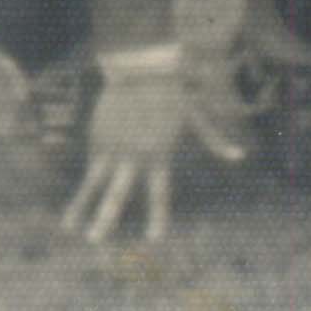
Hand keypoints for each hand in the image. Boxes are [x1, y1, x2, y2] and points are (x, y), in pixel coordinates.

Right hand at [63, 59, 243, 245]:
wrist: (144, 68)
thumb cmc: (175, 92)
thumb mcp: (197, 117)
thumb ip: (214, 141)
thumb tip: (239, 157)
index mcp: (159, 155)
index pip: (159, 192)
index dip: (157, 216)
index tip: (154, 239)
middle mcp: (134, 157)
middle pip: (118, 193)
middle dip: (106, 219)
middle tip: (95, 242)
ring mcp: (113, 149)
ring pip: (94, 185)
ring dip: (83, 209)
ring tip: (71, 230)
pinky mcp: (98, 141)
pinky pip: (89, 172)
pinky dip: (80, 194)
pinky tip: (71, 214)